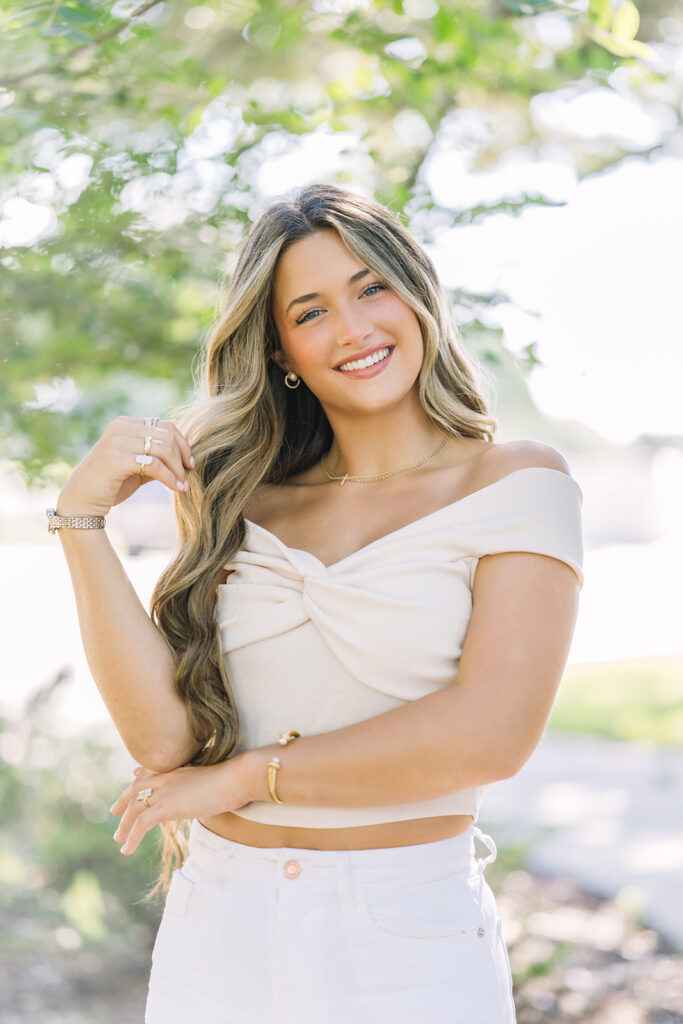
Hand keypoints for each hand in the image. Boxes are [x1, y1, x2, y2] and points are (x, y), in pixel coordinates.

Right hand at [57, 415, 194, 518]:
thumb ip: (156, 457)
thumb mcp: (137, 466)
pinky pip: (154, 465)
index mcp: (125, 424)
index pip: (165, 425)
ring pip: (163, 449)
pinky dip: (170, 478)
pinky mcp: (116, 458)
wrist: (81, 502)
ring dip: (177, 470)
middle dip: (182, 458)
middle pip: (167, 436)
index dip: (182, 444)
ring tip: (182, 486)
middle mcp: (120, 427)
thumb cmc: (111, 484)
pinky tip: (176, 489)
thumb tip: (186, 456)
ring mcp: (117, 441)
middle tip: (187, 478)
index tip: (189, 463)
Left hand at [110, 757, 251, 855]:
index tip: (133, 777)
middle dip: (123, 801)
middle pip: (136, 789)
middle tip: (114, 812)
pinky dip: (131, 837)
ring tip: (119, 840)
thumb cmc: (235, 780)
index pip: (153, 771)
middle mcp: (167, 777)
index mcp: (178, 769)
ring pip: (135, 808)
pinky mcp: (165, 806)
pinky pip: (141, 824)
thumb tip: (209, 794)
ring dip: (125, 825)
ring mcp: (165, 791)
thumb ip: (203, 785)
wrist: (236, 778)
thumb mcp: (214, 778)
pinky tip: (126, 850)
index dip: (140, 776)